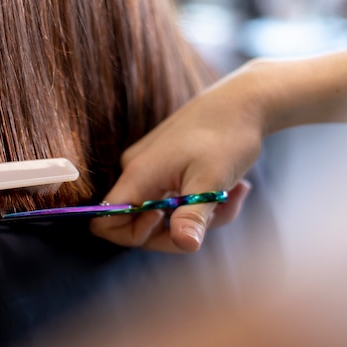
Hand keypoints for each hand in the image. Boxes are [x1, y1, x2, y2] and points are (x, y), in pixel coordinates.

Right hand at [90, 70, 265, 252]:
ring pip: (163, 215)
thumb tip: (184, 245)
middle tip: (218, 215)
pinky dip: (201, 203)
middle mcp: (136, 173)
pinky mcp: (164, 170)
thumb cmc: (227, 135)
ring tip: (234, 197)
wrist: (241, 101)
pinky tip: (231, 190)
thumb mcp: (212, 180)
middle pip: (139, 224)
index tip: (165, 223)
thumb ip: (193, 215)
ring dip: (198, 217)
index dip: (130, 235)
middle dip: (180, 230)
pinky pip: (173, 201)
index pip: (104, 220)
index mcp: (139, 175)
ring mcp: (149, 171)